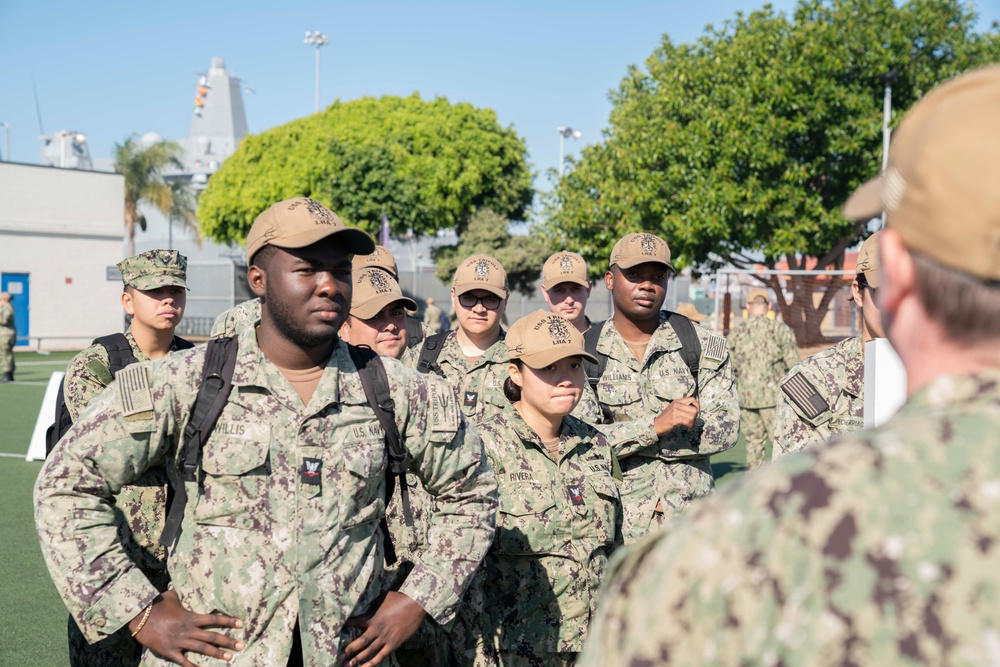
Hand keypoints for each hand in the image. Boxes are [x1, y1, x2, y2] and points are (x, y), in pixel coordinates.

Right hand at [129, 590, 243, 666]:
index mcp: (191, 616)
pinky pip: (183, 661)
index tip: (240, 624)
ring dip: (217, 654)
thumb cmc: (156, 603)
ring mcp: (179, 641)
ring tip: (229, 658)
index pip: (214, 619)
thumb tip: (186, 583)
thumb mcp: (172, 595)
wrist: (138, 616)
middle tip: (241, 646)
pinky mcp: (169, 651)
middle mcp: (188, 630)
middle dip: (228, 641)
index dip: (228, 621)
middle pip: (212, 636)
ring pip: (202, 648)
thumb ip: (182, 595)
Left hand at [342, 591, 426, 666]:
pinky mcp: (393, 644)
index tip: (336, 632)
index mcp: (372, 617)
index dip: (345, 626)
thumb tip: (364, 599)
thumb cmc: (399, 598)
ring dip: (358, 659)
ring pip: (369, 651)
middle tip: (340, 656)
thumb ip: (372, 602)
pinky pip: (381, 656)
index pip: (355, 622)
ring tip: (348, 665)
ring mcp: (385, 637)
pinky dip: (372, 663)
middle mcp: (376, 629)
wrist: (415, 604)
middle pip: (360, 642)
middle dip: (349, 650)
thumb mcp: (382, 597)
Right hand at [653, 397, 699, 435]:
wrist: (656, 424)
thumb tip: (695, 410)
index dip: (697, 406)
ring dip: (692, 423)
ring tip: (689, 426)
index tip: (696, 413)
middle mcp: (676, 405)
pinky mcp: (674, 419)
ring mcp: (675, 411)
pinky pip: (687, 422)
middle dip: (695, 417)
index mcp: (677, 401)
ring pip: (691, 416)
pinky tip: (687, 428)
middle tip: (692, 421)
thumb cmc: (666, 418)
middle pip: (694, 409)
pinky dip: (689, 426)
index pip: (692, 399)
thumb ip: (682, 407)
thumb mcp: (673, 408)